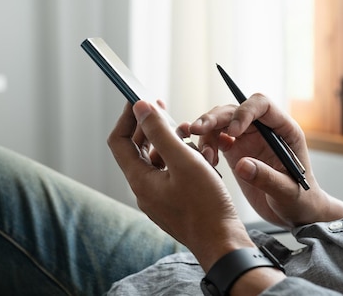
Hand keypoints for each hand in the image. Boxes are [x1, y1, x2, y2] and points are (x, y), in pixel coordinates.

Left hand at [108, 101, 253, 270]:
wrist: (223, 243)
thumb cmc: (206, 205)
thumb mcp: (184, 161)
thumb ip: (160, 132)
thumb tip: (139, 107)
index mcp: (139, 180)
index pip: (119, 141)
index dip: (127, 118)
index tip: (139, 100)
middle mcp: (144, 189)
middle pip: (138, 149)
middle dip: (152, 128)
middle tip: (165, 108)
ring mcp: (158, 198)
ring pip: (158, 160)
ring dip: (172, 144)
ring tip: (191, 135)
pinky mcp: (173, 202)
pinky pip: (171, 174)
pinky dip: (183, 161)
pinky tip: (202, 157)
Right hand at [189, 93, 342, 227]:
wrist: (293, 212)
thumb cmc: (299, 200)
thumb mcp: (288, 192)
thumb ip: (267, 178)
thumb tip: (242, 165)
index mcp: (283, 130)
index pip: (262, 105)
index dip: (244, 112)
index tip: (232, 132)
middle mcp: (263, 129)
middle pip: (235, 110)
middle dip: (214, 118)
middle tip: (197, 130)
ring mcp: (247, 138)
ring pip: (221, 122)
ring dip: (207, 133)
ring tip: (204, 156)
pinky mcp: (234, 150)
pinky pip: (215, 138)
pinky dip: (205, 145)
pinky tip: (205, 160)